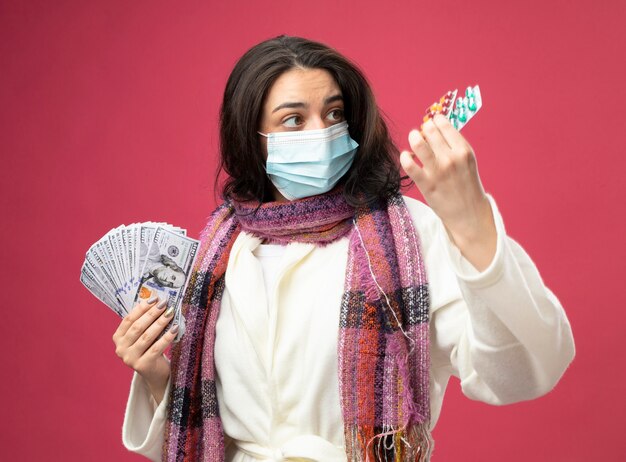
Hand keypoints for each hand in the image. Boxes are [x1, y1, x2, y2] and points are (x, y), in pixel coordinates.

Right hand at [112, 297, 177, 403]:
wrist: (155, 374)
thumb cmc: (150, 349)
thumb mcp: (143, 335)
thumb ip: (145, 320)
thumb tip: (156, 299)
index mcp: (118, 338)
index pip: (129, 319)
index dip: (141, 308)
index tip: (154, 298)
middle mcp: (121, 349)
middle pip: (138, 327)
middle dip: (152, 314)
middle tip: (165, 304)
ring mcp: (130, 359)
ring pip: (147, 337)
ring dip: (160, 323)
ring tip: (170, 314)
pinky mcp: (142, 365)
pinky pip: (156, 347)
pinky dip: (166, 337)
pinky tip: (174, 328)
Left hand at [399, 114, 495, 270]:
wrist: (469, 213)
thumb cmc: (466, 184)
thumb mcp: (467, 161)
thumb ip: (453, 144)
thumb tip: (433, 127)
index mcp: (464, 150)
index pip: (443, 123)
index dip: (434, 122)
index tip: (431, 126)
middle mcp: (452, 158)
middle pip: (429, 130)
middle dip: (423, 130)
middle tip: (421, 135)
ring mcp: (439, 171)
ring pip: (418, 143)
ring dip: (413, 138)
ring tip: (413, 141)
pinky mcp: (427, 184)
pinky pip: (409, 164)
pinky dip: (405, 157)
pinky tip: (407, 158)